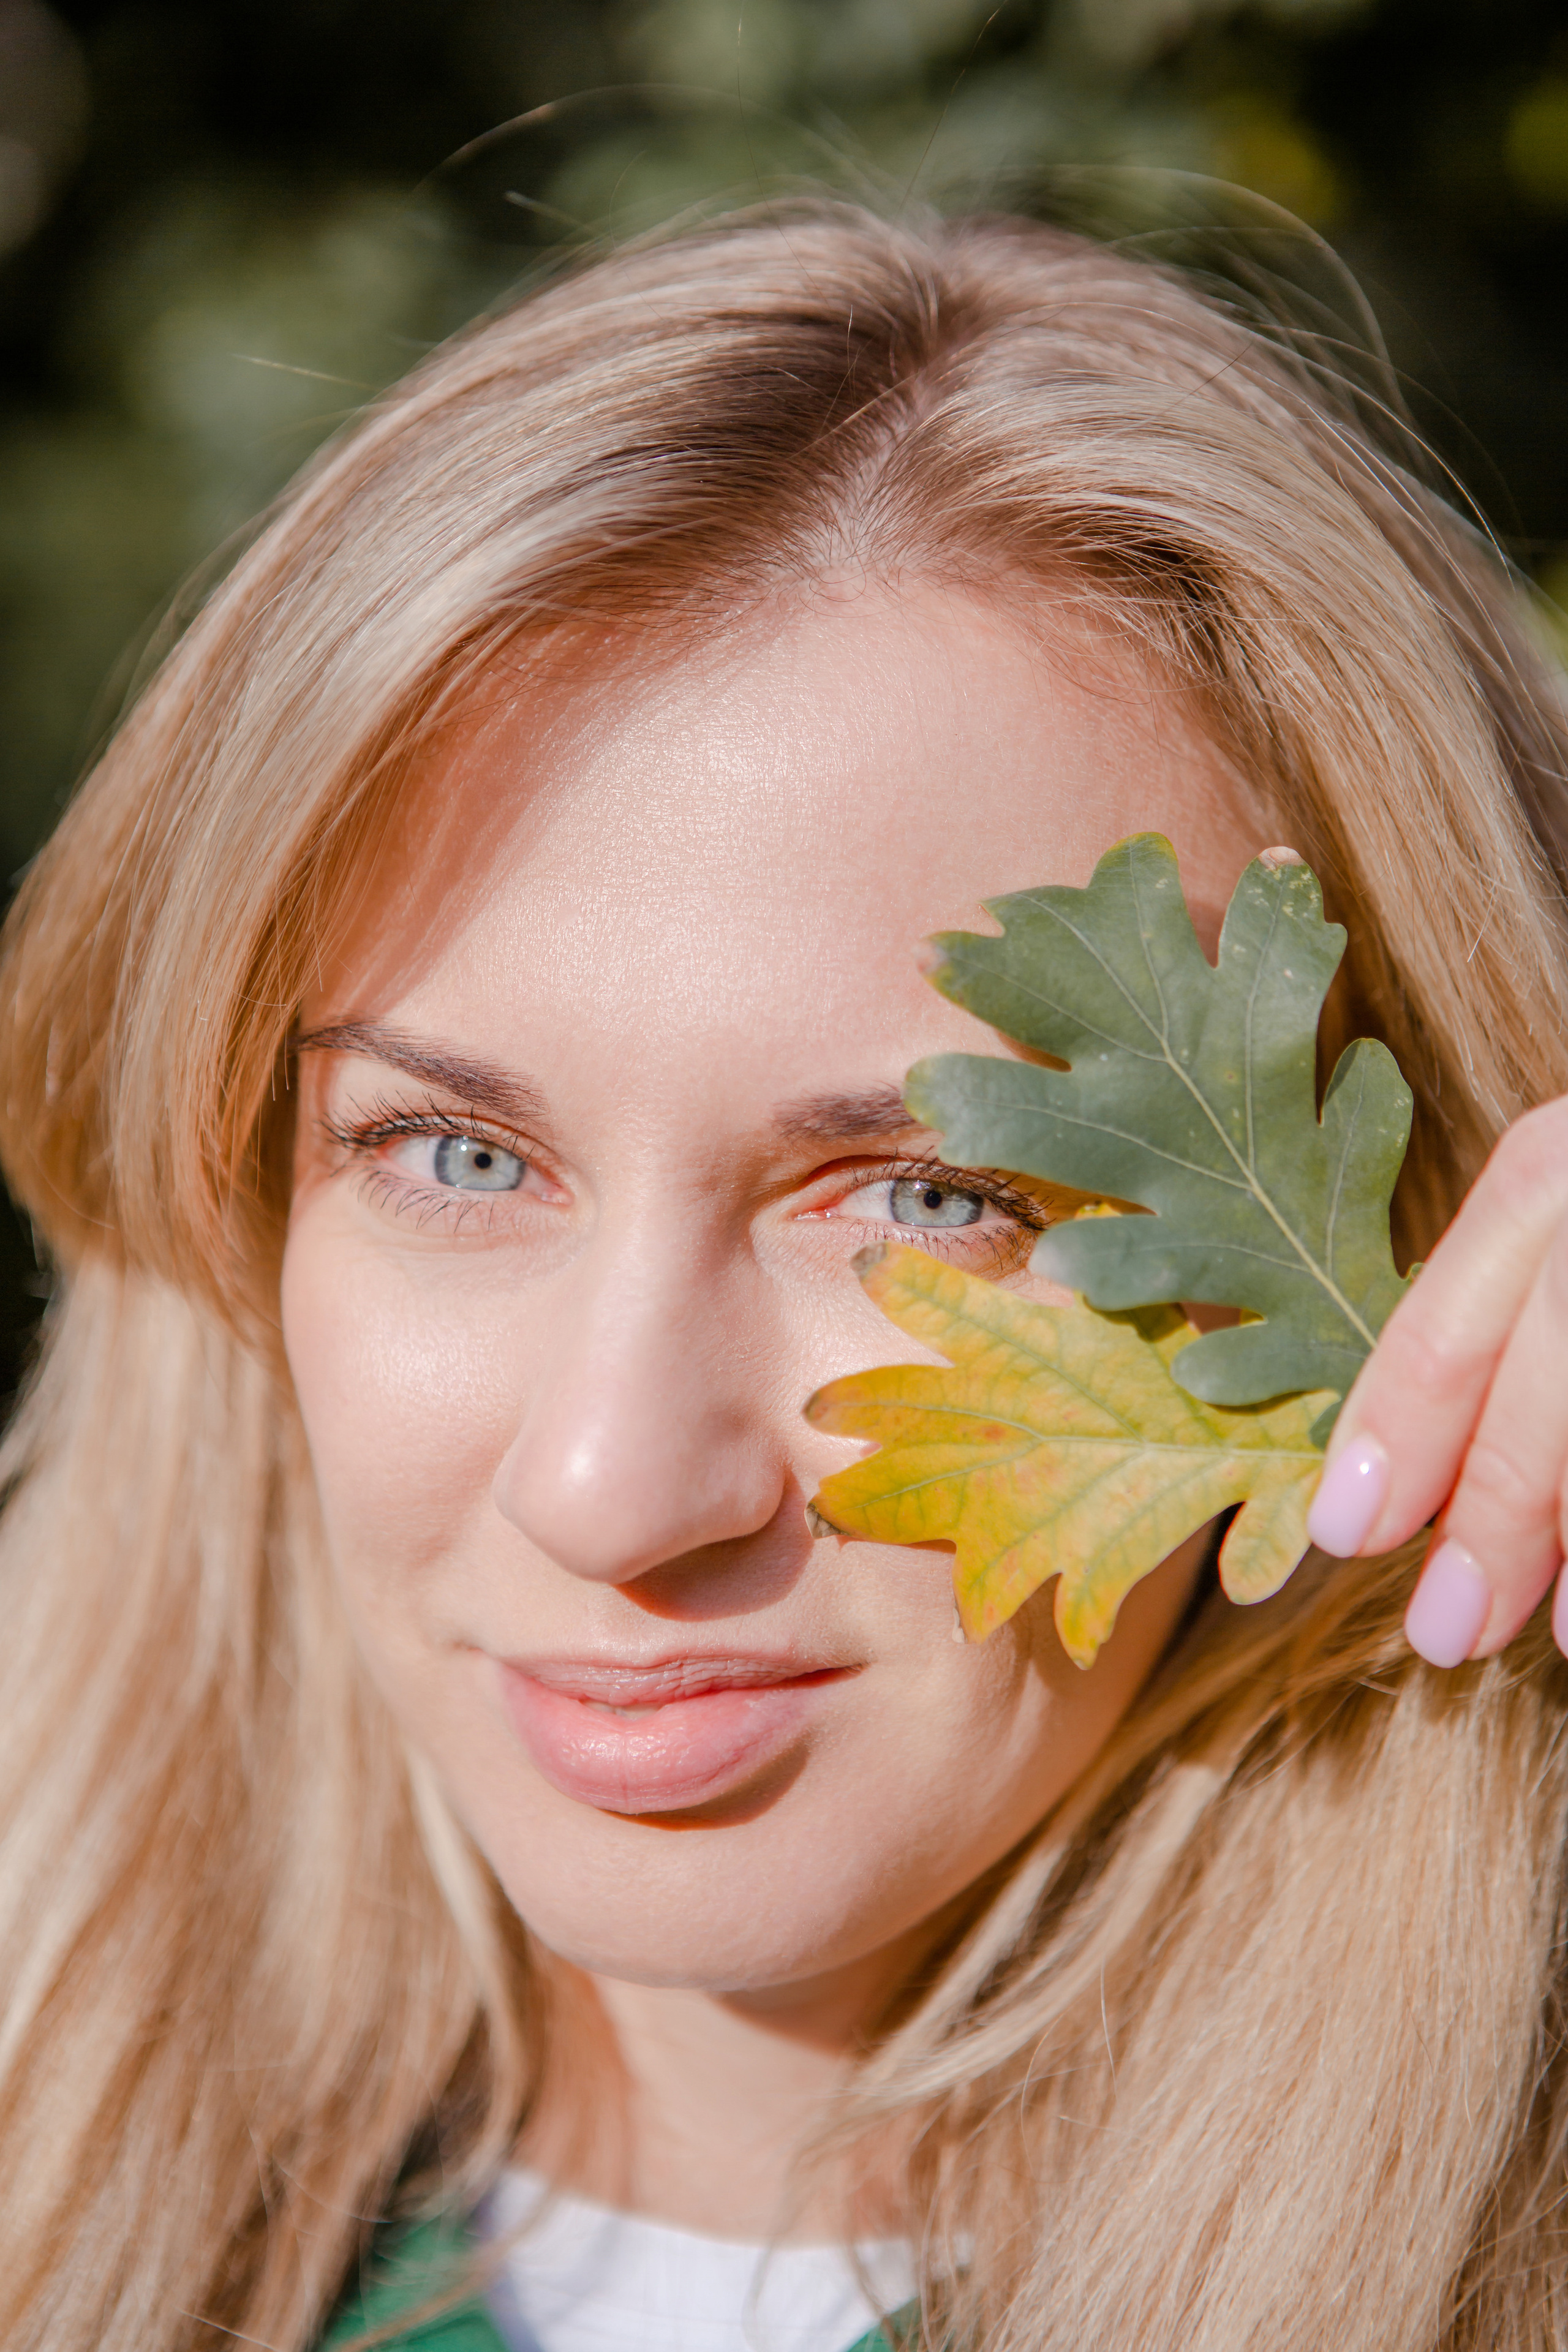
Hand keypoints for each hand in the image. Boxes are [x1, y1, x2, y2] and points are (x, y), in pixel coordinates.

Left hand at [1305, 1096, 1567, 1666]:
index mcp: (1550, 1166)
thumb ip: (1500, 1314)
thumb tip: (1423, 1480)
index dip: (1394, 1432)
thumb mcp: (1549, 1225)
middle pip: (1549, 1358)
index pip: (1449, 1318)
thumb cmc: (1566, 1239)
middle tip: (1442, 1629)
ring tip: (1560, 1632)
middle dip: (1496, 1507)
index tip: (1341, 1531)